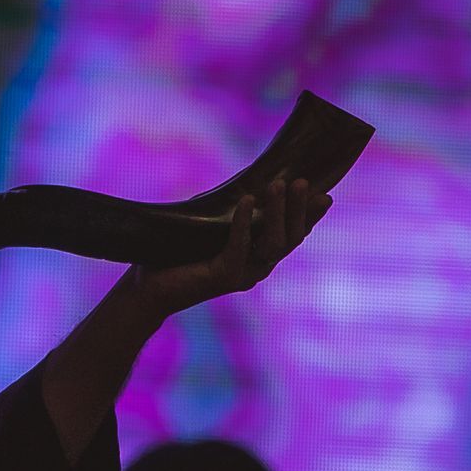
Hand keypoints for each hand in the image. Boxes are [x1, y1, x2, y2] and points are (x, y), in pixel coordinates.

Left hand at [122, 177, 331, 321]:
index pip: (293, 236)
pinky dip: (244, 223)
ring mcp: (243, 275)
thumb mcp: (207, 227)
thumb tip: (243, 181)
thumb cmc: (175, 257)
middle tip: (303, 181)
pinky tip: (247, 201)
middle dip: (300, 209)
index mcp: (257, 258)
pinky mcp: (224, 278)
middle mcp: (256, 269)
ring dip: (279, 213)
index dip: (309, 216)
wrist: (145, 289)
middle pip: (292, 239)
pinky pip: (240, 247)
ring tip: (278, 185)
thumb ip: (227, 210)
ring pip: (274, 244)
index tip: (324, 193)